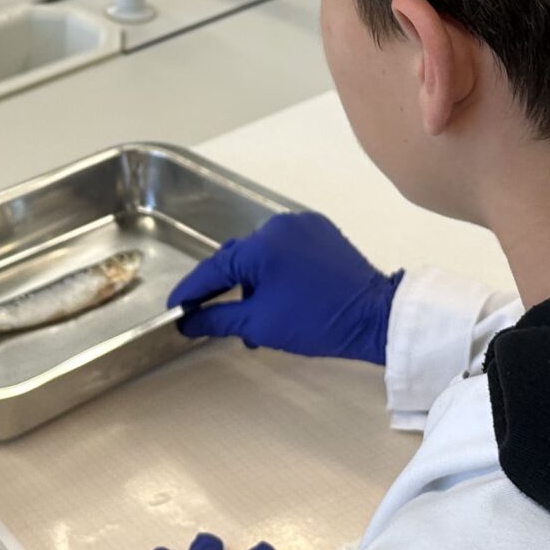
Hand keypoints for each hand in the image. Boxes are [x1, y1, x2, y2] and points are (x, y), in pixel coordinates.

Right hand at [167, 213, 401, 363]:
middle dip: (224, 286)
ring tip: (254, 311)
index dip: (191, 289)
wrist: (374, 317)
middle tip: (212, 313)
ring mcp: (302, 224)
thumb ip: (216, 319)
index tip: (175, 306)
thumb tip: (187, 321)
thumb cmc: (315, 322)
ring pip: (261, 251)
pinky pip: (286, 246)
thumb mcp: (259, 324)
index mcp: (260, 246)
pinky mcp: (321, 229)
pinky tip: (278, 291)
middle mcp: (278, 225)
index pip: (213, 267)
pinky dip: (276, 266)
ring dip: (252, 278)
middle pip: (237, 256)